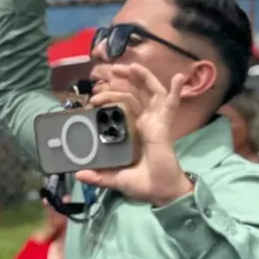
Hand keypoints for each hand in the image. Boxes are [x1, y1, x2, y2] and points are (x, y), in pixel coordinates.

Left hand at [76, 63, 192, 205]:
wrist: (161, 193)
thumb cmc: (144, 185)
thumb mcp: (116, 178)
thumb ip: (100, 175)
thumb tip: (79, 174)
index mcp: (135, 131)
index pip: (124, 106)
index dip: (111, 97)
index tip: (93, 100)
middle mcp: (146, 123)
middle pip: (137, 94)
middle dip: (126, 80)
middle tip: (112, 71)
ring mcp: (157, 122)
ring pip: (151, 93)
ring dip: (143, 77)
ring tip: (131, 66)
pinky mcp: (164, 125)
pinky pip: (172, 105)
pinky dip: (177, 91)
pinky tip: (179, 77)